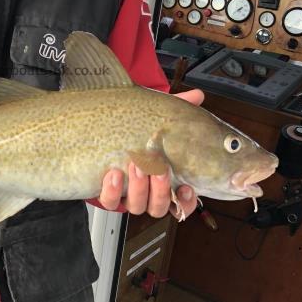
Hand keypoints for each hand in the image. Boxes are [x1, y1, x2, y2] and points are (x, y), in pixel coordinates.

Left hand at [97, 89, 203, 219]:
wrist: (105, 132)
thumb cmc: (138, 131)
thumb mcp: (158, 118)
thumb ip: (178, 108)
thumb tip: (197, 96)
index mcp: (166, 180)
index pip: (183, 202)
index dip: (187, 201)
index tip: (187, 188)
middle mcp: (147, 192)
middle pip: (160, 206)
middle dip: (160, 189)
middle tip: (159, 168)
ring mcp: (127, 194)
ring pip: (137, 206)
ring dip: (138, 187)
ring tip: (136, 164)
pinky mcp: (107, 194)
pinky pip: (110, 202)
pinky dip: (112, 191)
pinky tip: (113, 174)